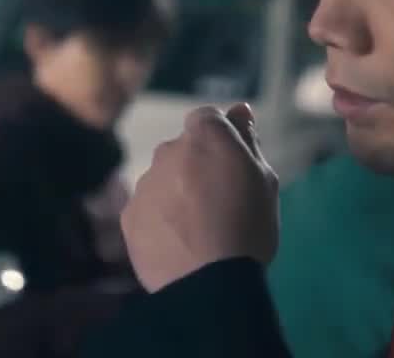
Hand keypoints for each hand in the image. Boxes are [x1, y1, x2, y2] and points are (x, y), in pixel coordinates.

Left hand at [121, 104, 278, 292]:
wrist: (210, 284)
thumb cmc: (249, 227)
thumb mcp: (264, 180)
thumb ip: (247, 141)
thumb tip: (239, 110)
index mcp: (205, 135)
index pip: (208, 119)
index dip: (220, 140)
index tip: (231, 167)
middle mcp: (168, 150)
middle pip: (183, 150)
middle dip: (196, 167)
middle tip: (218, 204)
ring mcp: (145, 183)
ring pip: (163, 180)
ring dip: (176, 194)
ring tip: (198, 231)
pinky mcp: (129, 215)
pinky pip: (147, 209)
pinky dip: (160, 220)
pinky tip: (178, 244)